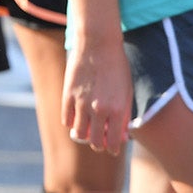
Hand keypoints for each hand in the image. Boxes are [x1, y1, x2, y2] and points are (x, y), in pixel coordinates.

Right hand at [62, 35, 131, 154]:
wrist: (98, 44)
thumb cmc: (117, 68)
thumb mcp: (127, 93)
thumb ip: (124, 116)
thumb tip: (120, 136)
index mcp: (118, 110)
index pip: (113, 143)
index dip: (112, 148)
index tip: (112, 146)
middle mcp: (99, 109)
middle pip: (94, 142)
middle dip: (98, 144)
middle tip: (99, 140)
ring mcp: (81, 102)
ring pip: (78, 133)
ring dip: (83, 135)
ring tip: (87, 130)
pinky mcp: (67, 94)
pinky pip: (66, 119)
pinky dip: (71, 122)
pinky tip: (76, 117)